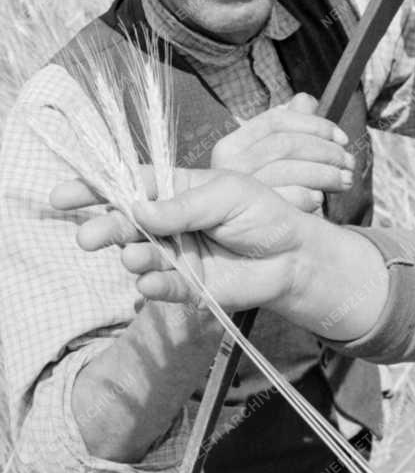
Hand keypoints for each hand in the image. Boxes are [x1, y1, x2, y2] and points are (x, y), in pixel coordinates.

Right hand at [51, 169, 314, 310]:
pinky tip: (147, 282)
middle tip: (89, 237)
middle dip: (106, 228)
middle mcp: (170, 224)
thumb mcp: (227, 195)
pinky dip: (154, 284)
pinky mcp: (190, 286)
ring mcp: (177, 256)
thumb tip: (137, 208)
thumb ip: (183, 205)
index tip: (62, 196)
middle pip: (128, 223)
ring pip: (142, 256)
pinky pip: (165, 286)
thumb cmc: (265, 214)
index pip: (131, 185)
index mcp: (177, 190)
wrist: (295, 255)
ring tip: (132, 256)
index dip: (96, 189)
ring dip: (133, 256)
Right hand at [210, 92, 351, 212]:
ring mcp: (237, 191)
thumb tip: (304, 99)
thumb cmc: (272, 196)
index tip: (343, 138)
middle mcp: (228, 166)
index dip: (315, 125)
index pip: (275, 121)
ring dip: (325, 174)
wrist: (254, 243)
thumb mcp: (279, 162)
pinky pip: (286, 198)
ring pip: (289, 169)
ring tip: (345, 181)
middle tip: (349, 163)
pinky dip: (308, 196)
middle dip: (326, 151)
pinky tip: (319, 199)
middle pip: (285, 144)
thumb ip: (291, 130)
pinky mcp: (251, 216)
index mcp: (232, 145)